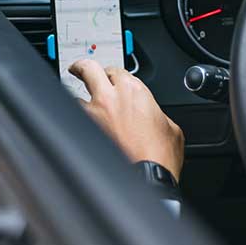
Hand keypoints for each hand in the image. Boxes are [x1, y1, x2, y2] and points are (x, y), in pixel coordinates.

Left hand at [69, 59, 184, 181]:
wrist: (149, 177)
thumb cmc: (161, 155)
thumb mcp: (170, 125)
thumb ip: (155, 111)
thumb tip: (149, 114)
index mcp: (134, 90)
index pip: (116, 70)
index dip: (113, 74)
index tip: (111, 78)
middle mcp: (111, 97)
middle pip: (88, 68)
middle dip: (82, 67)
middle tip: (79, 69)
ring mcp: (95, 114)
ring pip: (75, 95)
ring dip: (79, 99)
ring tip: (80, 104)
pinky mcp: (86, 132)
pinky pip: (76, 119)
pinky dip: (78, 121)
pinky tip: (81, 126)